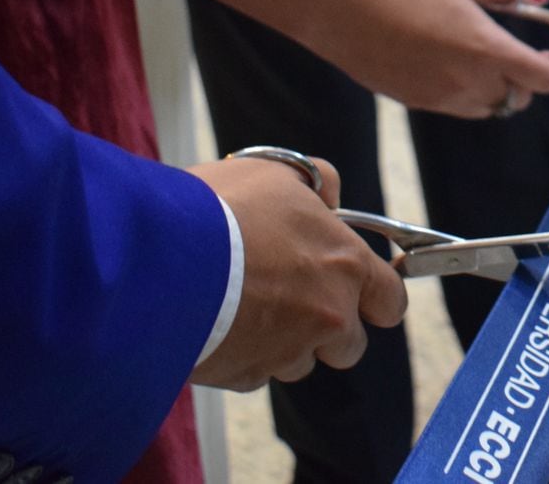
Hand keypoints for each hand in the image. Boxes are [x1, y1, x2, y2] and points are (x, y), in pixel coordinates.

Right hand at [188, 156, 405, 390]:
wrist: (158, 259)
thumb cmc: (219, 208)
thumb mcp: (273, 173)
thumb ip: (315, 182)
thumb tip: (331, 196)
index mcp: (345, 265)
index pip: (390, 300)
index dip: (379, 299)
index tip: (366, 296)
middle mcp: (328, 315)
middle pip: (349, 345)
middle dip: (327, 330)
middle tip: (292, 301)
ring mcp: (287, 351)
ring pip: (298, 361)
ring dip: (281, 344)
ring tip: (242, 307)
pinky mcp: (244, 376)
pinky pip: (253, 373)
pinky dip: (240, 355)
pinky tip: (215, 322)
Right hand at [307, 0, 548, 117]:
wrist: (348, 11)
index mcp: (491, 52)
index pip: (546, 80)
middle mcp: (473, 83)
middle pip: (519, 98)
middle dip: (525, 80)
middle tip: (519, 55)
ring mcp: (445, 98)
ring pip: (488, 108)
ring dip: (495, 90)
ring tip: (481, 59)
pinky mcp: (419, 103)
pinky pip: (456, 106)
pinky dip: (464, 92)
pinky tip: (446, 63)